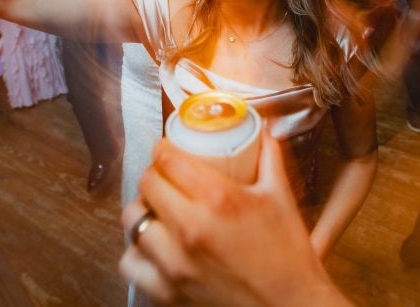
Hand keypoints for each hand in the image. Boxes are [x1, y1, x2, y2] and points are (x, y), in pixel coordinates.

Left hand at [119, 132, 345, 305]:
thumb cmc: (288, 254)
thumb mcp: (280, 196)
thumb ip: (269, 156)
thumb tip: (263, 129)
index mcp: (217, 198)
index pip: (167, 159)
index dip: (163, 148)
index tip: (167, 148)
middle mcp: (190, 227)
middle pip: (146, 185)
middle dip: (154, 175)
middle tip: (166, 176)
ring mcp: (174, 263)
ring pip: (132, 221)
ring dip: (143, 211)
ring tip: (158, 210)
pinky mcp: (168, 291)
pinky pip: (131, 263)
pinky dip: (137, 252)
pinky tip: (154, 246)